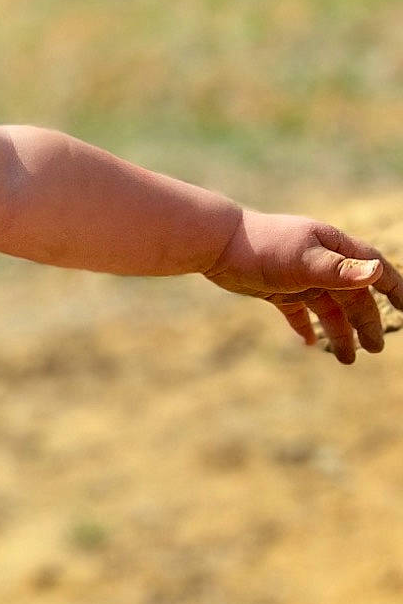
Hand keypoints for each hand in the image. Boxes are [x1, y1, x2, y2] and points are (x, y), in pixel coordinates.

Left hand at [204, 211, 402, 364]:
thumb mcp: (305, 261)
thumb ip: (339, 270)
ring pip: (327, 308)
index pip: (372, 268)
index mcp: (334, 248)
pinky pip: (298, 312)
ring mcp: (299, 276)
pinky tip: (308, 344)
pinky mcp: (277, 289)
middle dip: (365, 322)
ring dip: (339, 332)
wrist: (218, 244)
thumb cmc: (265, 247)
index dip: (393, 287)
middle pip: (352, 296)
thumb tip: (376, 274)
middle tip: (374, 349)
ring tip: (347, 359)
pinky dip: (305, 327)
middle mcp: (321, 262)